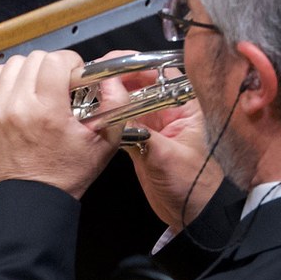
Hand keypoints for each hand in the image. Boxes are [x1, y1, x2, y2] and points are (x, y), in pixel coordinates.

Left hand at [0, 50, 117, 199]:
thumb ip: (115, 103)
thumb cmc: (66, 173)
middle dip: (53, 65)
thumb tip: (112, 79)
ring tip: (41, 86)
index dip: (71, 62)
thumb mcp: (106, 141)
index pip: (56, 60)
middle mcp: (19, 107)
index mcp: (48, 112)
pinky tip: (20, 88)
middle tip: (62, 83)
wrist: (34, 197)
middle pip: (35, 58)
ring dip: (31, 69)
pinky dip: (7, 76)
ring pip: (13, 64)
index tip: (76, 75)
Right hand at [93, 55, 223, 230]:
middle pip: (138, 85)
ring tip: (85, 94)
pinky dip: (106, 121)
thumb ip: (139, 129)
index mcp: (186, 106)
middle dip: (115, 80)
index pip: (159, 73)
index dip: (134, 64)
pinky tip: (90, 118)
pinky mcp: (141, 142)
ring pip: (126, 103)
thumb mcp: (167, 155)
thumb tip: (114, 102)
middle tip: (89, 78)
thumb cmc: (195, 185)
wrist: (194, 215)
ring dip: (107, 99)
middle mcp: (169, 111)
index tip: (110, 64)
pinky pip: (120, 124)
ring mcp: (154, 126)